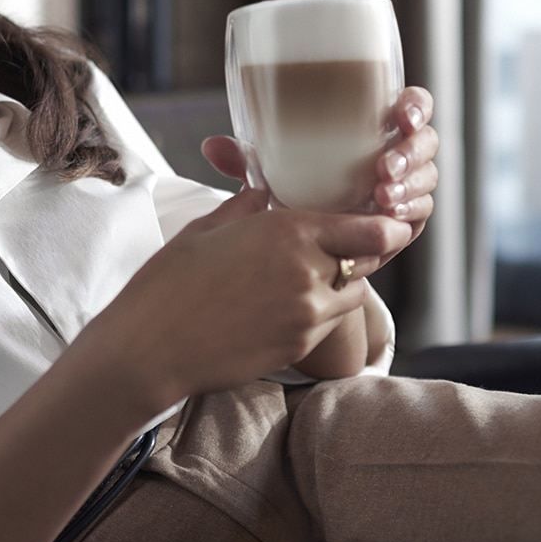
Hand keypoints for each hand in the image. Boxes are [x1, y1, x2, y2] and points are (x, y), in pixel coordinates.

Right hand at [97, 184, 410, 412]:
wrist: (150, 350)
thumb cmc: (167, 284)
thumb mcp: (205, 229)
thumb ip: (244, 207)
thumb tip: (262, 191)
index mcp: (288, 231)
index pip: (370, 229)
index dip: (387, 226)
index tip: (390, 223)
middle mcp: (308, 271)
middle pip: (367, 261)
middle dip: (363, 253)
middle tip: (348, 247)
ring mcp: (307, 314)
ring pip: (353, 295)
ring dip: (343, 284)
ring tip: (309, 278)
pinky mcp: (299, 347)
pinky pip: (327, 324)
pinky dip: (320, 313)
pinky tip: (286, 307)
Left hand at [200, 83, 438, 281]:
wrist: (304, 241)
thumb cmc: (294, 188)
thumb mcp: (273, 171)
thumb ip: (247, 161)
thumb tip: (213, 147)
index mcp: (375, 127)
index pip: (412, 106)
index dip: (415, 106)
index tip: (398, 115)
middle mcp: (397, 153)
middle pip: (426, 142)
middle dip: (411, 153)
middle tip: (383, 168)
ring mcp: (406, 187)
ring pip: (427, 179)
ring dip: (410, 186)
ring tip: (382, 195)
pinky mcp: (406, 221)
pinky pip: (421, 216)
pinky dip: (411, 214)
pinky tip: (392, 217)